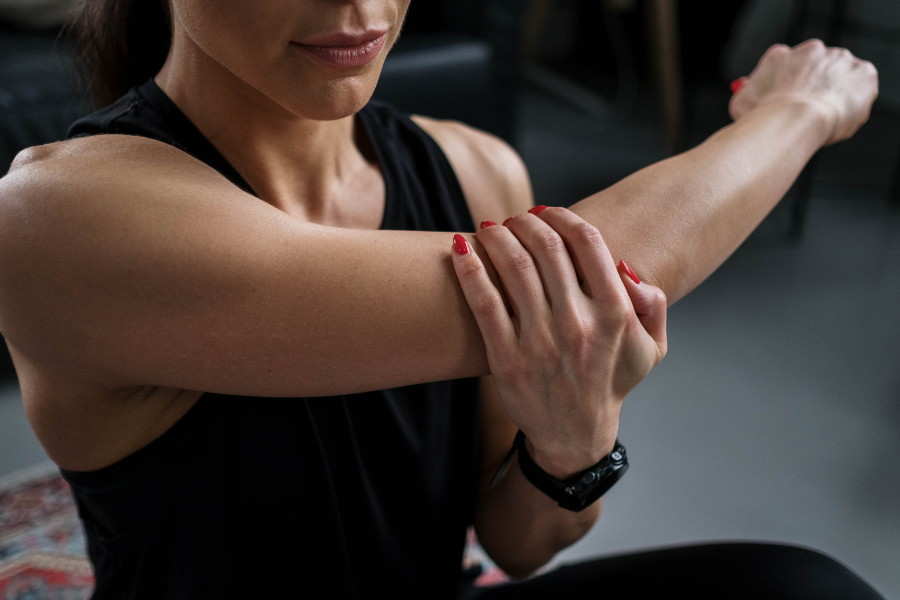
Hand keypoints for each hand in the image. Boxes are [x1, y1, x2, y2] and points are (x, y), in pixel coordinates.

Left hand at [451, 208, 666, 477]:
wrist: (575, 436)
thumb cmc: (609, 383)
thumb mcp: (650, 348)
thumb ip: (651, 304)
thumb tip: (624, 265)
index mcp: (615, 314)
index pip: (589, 243)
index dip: (563, 217)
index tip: (545, 212)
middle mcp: (578, 325)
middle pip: (547, 249)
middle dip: (525, 222)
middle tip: (514, 218)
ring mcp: (540, 343)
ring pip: (514, 269)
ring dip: (498, 237)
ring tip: (490, 228)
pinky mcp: (506, 360)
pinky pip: (484, 303)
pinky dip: (469, 269)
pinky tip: (460, 249)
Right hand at [730, 39, 877, 144]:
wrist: (796, 120)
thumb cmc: (764, 118)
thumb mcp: (741, 105)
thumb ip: (746, 95)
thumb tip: (745, 94)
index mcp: (779, 56)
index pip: (784, 67)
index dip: (785, 89)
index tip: (784, 104)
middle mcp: (811, 50)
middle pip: (815, 71)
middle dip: (812, 91)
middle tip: (806, 116)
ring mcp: (839, 59)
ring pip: (838, 80)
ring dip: (833, 97)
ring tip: (822, 122)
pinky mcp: (863, 72)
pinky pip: (861, 90)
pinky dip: (852, 106)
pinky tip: (837, 120)